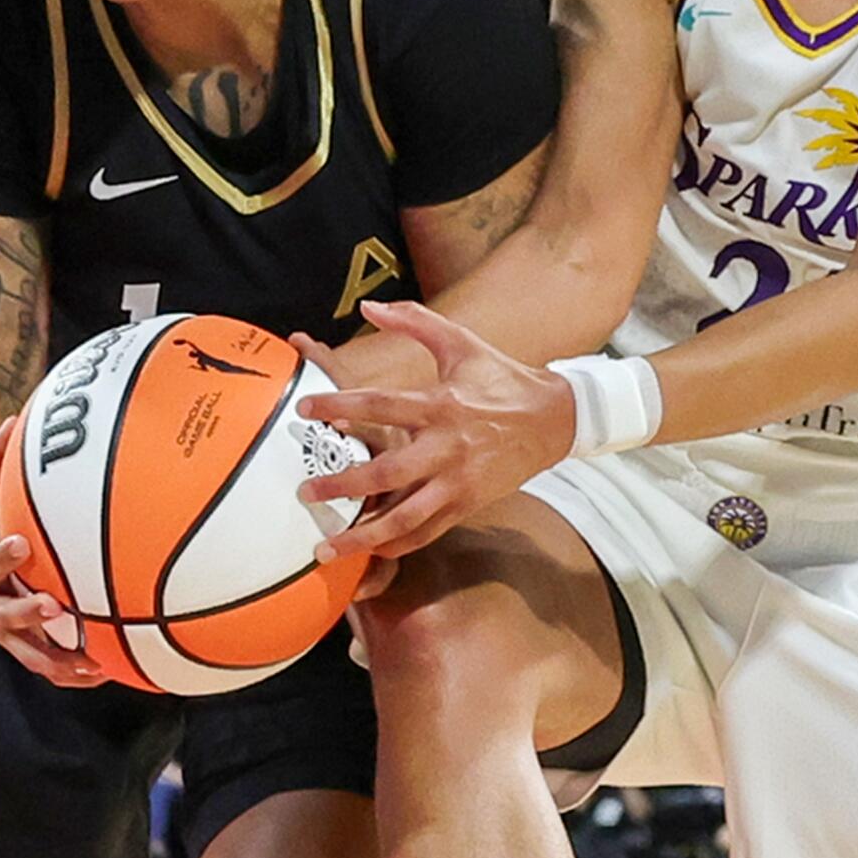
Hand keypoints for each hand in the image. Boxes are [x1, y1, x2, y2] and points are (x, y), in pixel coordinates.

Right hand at [0, 419, 103, 687]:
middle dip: (25, 613)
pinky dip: (71, 672)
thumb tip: (9, 422)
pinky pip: (45, 662)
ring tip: (94, 664)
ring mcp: (1, 627)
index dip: (0, 558)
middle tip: (53, 607)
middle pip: (2, 616)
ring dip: (58, 661)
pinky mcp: (19, 640)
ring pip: (28, 652)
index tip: (19, 546)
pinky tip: (107, 671)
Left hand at [294, 300, 574, 561]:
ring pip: (405, 517)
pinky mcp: (468, 504)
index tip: (305, 410)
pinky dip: (397, 544)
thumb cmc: (500, 379)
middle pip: (387, 473)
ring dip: (363, 534)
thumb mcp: (460, 342)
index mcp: (441, 404)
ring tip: (325, 546)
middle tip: (306, 490)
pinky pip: (427, 531)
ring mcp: (458, 481)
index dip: (340, 405)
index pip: (381, 404)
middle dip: (343, 485)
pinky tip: (369, 550)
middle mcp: (447, 447)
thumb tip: (368, 307)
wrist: (553, 419)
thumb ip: (413, 321)